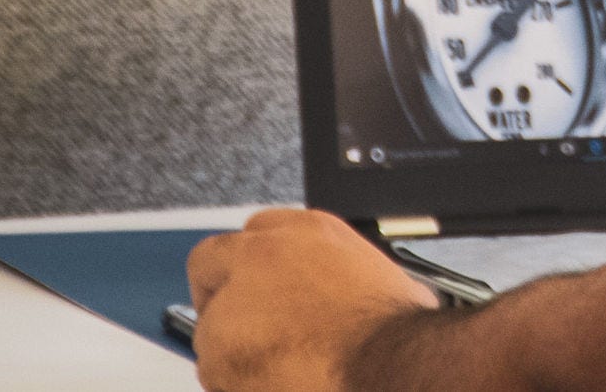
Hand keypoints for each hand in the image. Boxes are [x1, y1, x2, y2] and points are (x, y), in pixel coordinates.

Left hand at [187, 209, 438, 391]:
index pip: (259, 230)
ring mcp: (235, 299)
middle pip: (212, 260)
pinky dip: (232, 382)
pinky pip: (212, 371)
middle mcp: (264, 254)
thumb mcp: (387, 280)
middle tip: (238, 325)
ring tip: (270, 371)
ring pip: (209, 326)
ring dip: (230, 349)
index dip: (256, 262)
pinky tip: (269, 384)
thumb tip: (354, 296)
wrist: (386, 364)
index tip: (260, 283)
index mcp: (309, 231)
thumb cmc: (395, 333)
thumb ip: (349, 277)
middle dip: (218, 292)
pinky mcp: (217, 345)